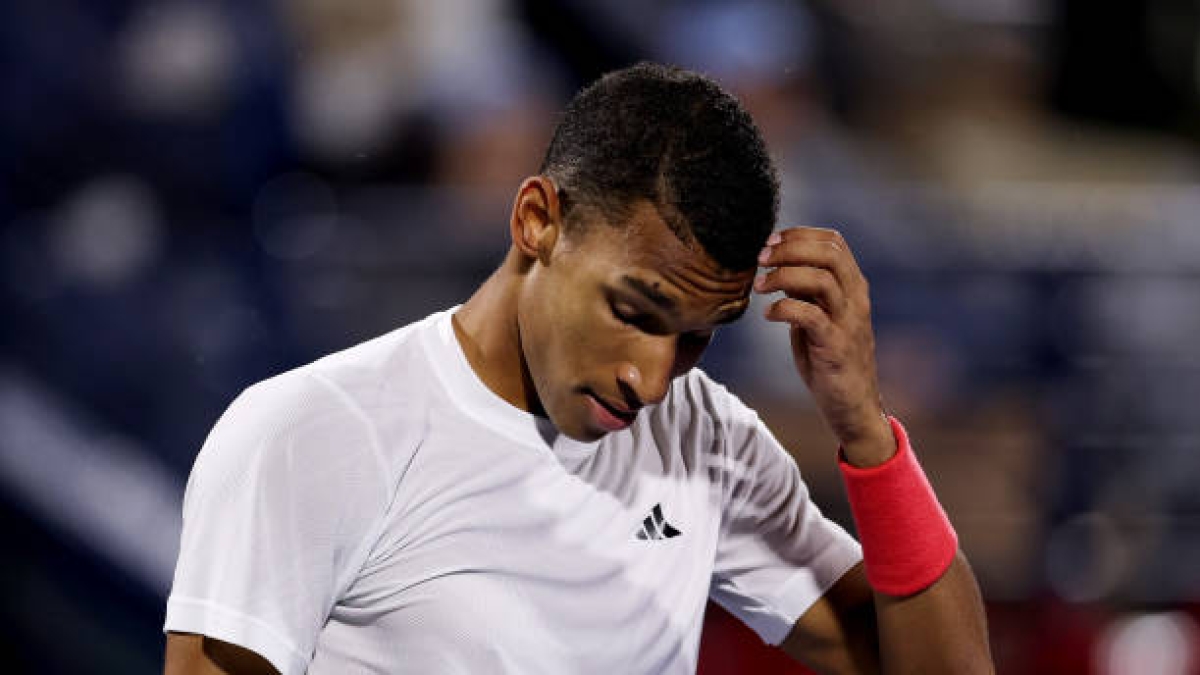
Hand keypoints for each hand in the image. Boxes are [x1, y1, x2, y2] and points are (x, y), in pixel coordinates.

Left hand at [755, 227, 894, 465]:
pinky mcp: (836, 346)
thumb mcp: (817, 316)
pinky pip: (810, 315)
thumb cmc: (829, 359)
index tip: (771, 243)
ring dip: (783, 277)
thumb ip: (805, 291)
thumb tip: (778, 265)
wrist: (852, 405)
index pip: (833, 242)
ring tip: (759, 286)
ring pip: (820, 279)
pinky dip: (784, 309)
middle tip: (761, 259)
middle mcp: (856, 298)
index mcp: (853, 286)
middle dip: (789, 249)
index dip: (799, 235)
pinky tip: (769, 315)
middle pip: (828, 253)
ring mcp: (849, 322)